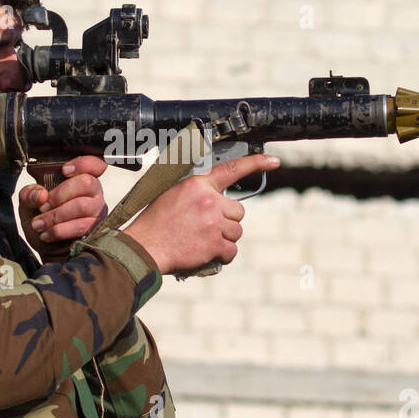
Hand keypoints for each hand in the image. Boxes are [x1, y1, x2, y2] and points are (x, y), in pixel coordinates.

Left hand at [19, 156, 108, 261]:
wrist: (46, 247)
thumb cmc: (42, 218)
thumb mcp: (29, 203)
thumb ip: (29, 194)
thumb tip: (40, 194)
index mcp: (80, 178)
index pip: (95, 164)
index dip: (84, 163)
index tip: (64, 171)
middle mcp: (94, 192)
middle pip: (86, 183)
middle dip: (59, 195)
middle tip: (42, 206)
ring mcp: (97, 211)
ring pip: (82, 206)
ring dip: (56, 216)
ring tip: (39, 224)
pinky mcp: (96, 229)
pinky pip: (81, 226)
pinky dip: (59, 230)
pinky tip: (46, 234)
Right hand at [124, 153, 279, 275]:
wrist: (144, 246)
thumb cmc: (155, 223)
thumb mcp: (172, 195)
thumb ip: (197, 193)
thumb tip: (215, 199)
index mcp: (198, 184)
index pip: (232, 169)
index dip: (256, 163)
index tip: (274, 161)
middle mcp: (209, 200)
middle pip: (238, 212)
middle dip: (226, 222)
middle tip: (206, 229)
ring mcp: (213, 222)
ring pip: (236, 232)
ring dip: (224, 240)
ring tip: (201, 242)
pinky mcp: (215, 243)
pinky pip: (231, 250)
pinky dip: (222, 256)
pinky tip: (206, 254)